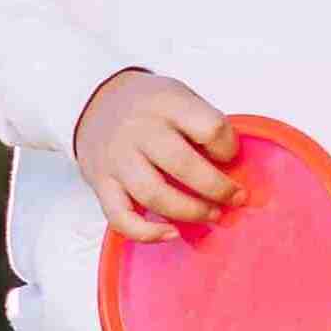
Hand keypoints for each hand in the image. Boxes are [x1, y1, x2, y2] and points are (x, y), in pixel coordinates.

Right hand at [73, 69, 242, 241]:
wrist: (95, 103)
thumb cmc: (150, 106)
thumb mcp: (180, 96)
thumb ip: (203, 124)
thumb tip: (233, 167)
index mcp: (167, 104)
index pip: (210, 128)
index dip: (229, 147)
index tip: (231, 156)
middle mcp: (139, 130)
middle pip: (183, 165)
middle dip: (218, 189)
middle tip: (236, 198)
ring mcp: (118, 159)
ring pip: (154, 195)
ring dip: (191, 212)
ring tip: (212, 214)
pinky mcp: (101, 183)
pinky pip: (120, 218)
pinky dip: (147, 233)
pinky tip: (172, 233)